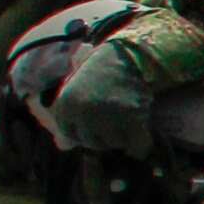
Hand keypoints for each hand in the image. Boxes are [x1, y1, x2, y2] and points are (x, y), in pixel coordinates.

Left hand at [44, 42, 164, 155]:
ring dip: (121, 139)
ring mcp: (109, 116)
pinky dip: (141, 143)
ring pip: (114, 144)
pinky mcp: (132, 117)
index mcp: (67, 104)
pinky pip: (137, 143)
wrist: (127, 57)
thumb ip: (69, 114)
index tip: (93, 129)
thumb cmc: (99, 73)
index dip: (82, 133)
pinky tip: (141, 137)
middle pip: (91, 142)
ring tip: (126, 124)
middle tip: (112, 127)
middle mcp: (84, 112)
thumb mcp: (75, 90)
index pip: (70, 134)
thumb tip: (62, 146)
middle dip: (102, 138)